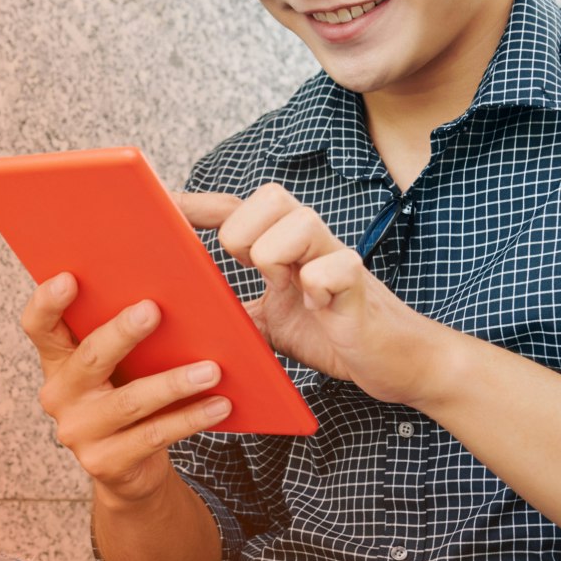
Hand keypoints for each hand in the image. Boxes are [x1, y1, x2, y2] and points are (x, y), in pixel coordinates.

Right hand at [19, 272, 231, 507]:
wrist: (130, 466)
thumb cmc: (128, 393)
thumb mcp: (118, 364)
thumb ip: (125, 334)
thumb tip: (175, 290)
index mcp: (57, 360)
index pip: (38, 326)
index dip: (47, 302)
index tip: (69, 278)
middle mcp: (59, 395)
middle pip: (89, 358)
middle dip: (122, 332)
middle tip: (153, 310)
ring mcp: (79, 432)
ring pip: (129, 401)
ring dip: (174, 383)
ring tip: (211, 370)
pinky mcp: (106, 462)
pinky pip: (154, 435)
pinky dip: (190, 418)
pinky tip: (218, 404)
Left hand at [171, 182, 442, 408]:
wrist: (398, 364)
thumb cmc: (334, 334)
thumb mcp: (272, 324)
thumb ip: (238, 310)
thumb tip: (189, 315)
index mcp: (285, 246)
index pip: (237, 208)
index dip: (198, 206)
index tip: (162, 207)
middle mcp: (311, 241)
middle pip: (269, 196)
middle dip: (243, 232)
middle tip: (247, 269)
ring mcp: (337, 259)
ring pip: (300, 221)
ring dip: (276, 256)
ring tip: (284, 287)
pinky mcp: (359, 287)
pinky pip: (332, 268)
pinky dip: (317, 287)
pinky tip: (319, 308)